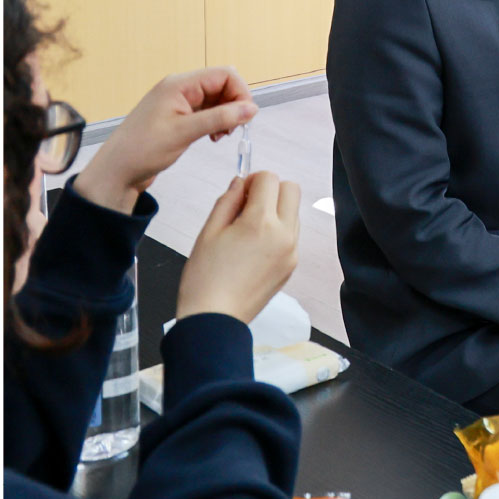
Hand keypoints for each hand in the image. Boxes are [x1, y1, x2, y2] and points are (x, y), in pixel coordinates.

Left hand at [69, 66, 256, 212]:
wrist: (118, 170)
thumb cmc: (142, 149)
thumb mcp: (185, 132)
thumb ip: (220, 118)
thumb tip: (251, 108)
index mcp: (179, 84)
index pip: (224, 74)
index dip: (240, 93)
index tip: (245, 117)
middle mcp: (180, 89)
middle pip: (221, 85)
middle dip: (233, 105)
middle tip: (230, 131)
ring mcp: (179, 103)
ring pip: (216, 100)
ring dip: (225, 116)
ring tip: (218, 136)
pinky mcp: (178, 117)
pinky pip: (206, 112)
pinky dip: (215, 122)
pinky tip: (211, 137)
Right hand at [175, 172, 300, 322]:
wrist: (215, 319)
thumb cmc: (205, 278)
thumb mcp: (208, 231)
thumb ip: (227, 201)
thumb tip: (240, 183)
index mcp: (261, 223)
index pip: (269, 178)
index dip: (251, 180)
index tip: (239, 194)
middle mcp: (283, 235)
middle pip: (291, 189)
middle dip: (270, 190)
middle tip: (246, 207)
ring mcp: (291, 252)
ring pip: (293, 212)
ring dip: (275, 211)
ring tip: (248, 231)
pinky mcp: (291, 266)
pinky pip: (292, 235)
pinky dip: (278, 231)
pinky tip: (254, 247)